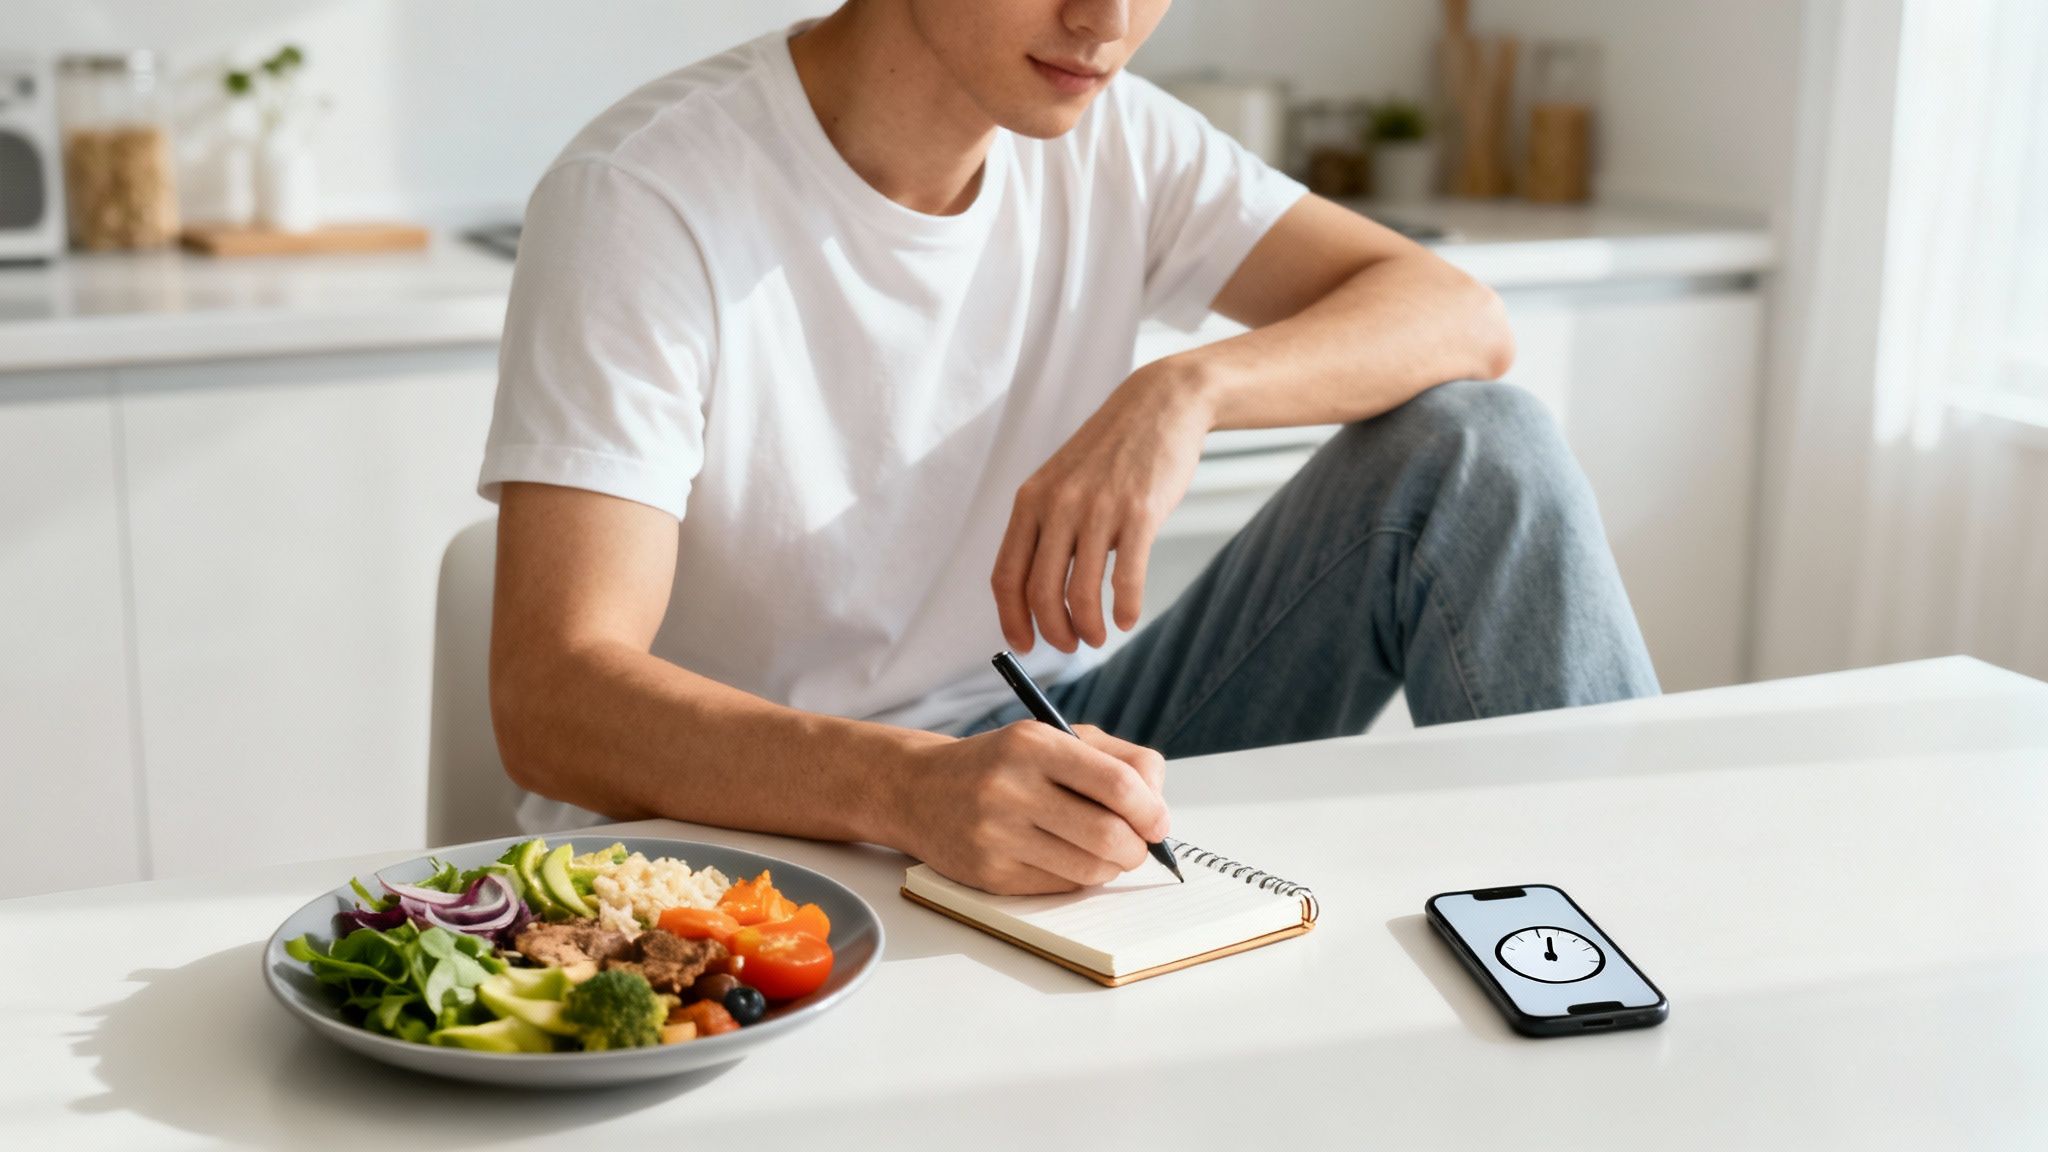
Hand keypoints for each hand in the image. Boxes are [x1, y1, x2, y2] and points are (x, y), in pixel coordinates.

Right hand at [895, 721, 1168, 894]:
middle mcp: (1010, 787)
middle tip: (1139, 845)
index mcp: (1032, 743)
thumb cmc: (1001, 763)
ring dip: (1112, 867)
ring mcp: (996, 834)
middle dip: (1138, 847)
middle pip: (1108, 834)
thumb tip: (1159, 804)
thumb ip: (1115, 758)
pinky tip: (1068, 859)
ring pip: (1088, 869)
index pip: (1117, 783)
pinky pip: (1059, 887)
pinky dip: (1078, 878)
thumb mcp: (1052, 737)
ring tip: (1106, 852)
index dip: (1151, 810)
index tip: (1158, 822)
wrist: (918, 790)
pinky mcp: (989, 874)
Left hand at [992, 363, 1214, 651]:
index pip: (1006, 576)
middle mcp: (1058, 506)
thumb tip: (1035, 590)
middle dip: (1053, 631)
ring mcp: (1098, 509)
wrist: (1159, 405)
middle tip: (1069, 645)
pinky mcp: (1139, 513)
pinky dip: (1124, 609)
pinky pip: (1125, 579)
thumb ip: (1045, 526)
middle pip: (1040, 592)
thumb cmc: (1111, 450)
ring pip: (1081, 592)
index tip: (1024, 644)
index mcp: (1031, 501)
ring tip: (1097, 635)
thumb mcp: (1061, 480)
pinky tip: (1126, 618)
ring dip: (1087, 627)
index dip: (1012, 619)